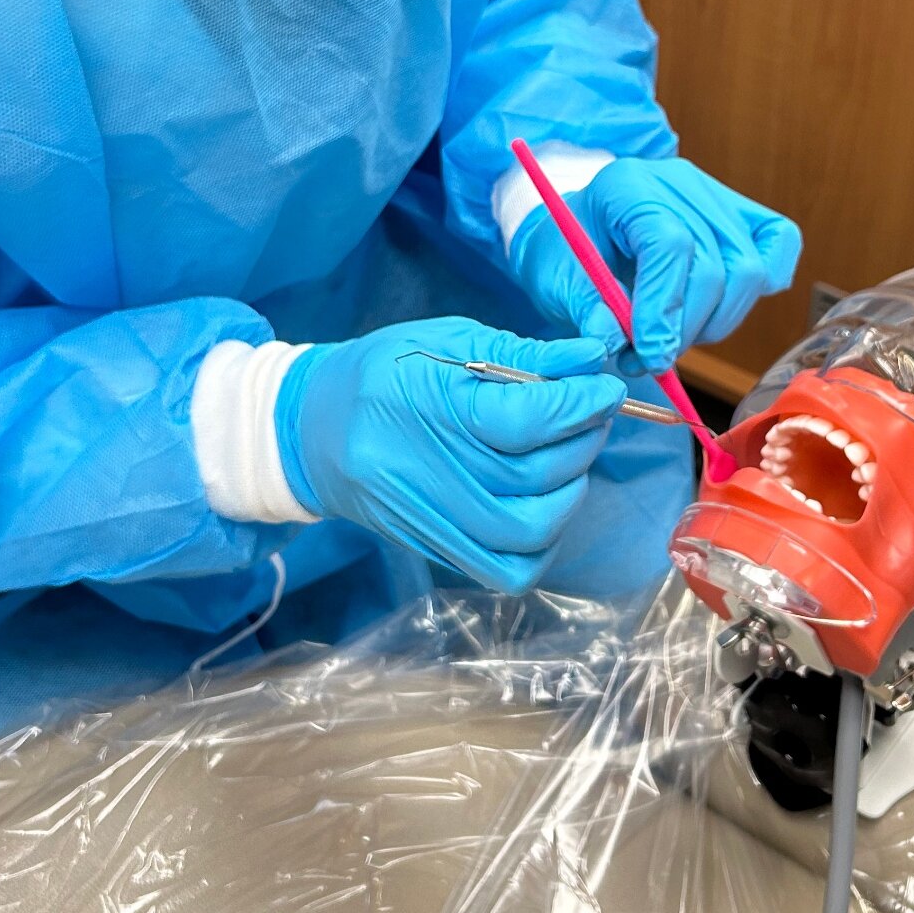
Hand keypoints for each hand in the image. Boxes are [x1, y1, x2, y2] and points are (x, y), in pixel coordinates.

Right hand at [276, 317, 626, 592]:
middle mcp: (421, 469)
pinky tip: (545, 503)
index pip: (520, 418)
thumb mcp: (445, 342)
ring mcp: (426, 518)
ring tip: (570, 458)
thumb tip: (590, 359)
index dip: (577, 405)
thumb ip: (520, 354)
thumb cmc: (383, 374)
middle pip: (530, 476)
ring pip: (526, 531)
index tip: (605, 389)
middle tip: (592, 416)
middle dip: (581, 443)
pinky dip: (543, 543)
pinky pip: (506, 570)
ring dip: (569, 493)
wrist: (309, 430)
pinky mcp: (433, 549)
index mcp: (422, 403)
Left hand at [507, 157, 800, 374]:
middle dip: (686, 328)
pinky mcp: (743, 215)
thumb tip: (612, 342)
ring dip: (715, 323)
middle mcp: (680, 182)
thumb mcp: (556, 282)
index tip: (651, 354)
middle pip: (715, 263)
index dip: (665, 306)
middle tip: (653, 360)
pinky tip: (717, 312)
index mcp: (628, 185)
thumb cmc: (566, 257)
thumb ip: (586, 311)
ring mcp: (716, 196)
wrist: (577, 237)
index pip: (670, 243)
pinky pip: (779, 246)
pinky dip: (756, 290)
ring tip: (672, 341)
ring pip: (749, 270)